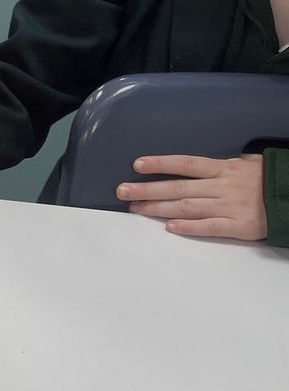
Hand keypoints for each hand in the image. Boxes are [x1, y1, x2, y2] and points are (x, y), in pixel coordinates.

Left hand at [117, 154, 267, 240]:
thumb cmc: (268, 180)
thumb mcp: (246, 164)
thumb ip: (219, 168)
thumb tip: (194, 167)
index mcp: (223, 169)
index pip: (185, 164)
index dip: (161, 164)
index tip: (137, 165)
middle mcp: (222, 187)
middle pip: (178, 187)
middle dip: (147, 189)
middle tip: (122, 191)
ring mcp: (228, 206)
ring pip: (187, 207)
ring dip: (158, 208)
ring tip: (135, 208)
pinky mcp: (237, 226)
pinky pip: (209, 227)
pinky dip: (189, 227)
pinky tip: (169, 227)